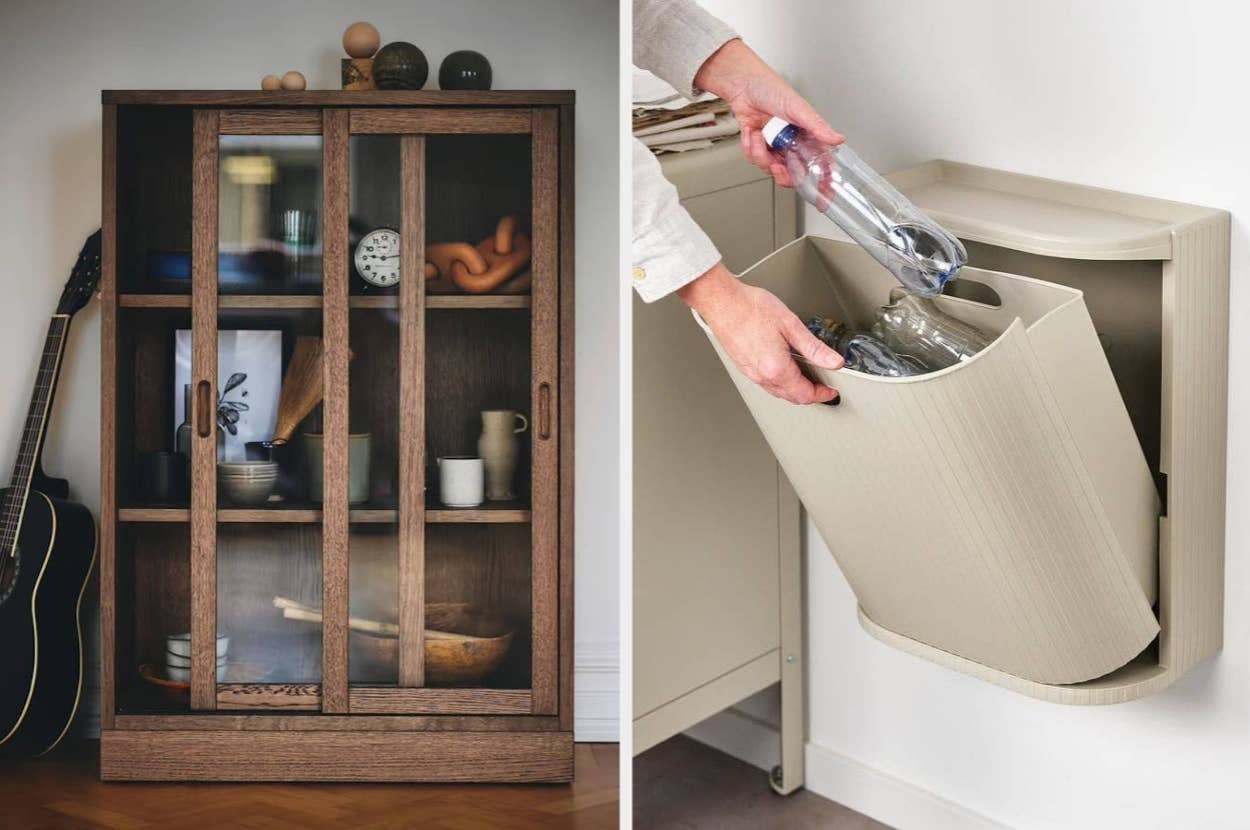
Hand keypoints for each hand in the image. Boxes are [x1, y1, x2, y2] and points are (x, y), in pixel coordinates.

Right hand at [679, 262, 841, 404]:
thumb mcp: (791, 325)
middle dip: (810, 395)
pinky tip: (785, 369)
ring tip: (806, 377)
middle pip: (791, 397)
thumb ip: (815, 348)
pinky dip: (780, 383)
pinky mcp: (743, 367)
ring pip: (778, 392)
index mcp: (777, 368)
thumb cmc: (751, 308)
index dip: (822, 394)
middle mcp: (762, 375)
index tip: (831, 391)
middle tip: (822, 386)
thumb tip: (834, 362)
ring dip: (794, 390)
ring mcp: (751, 373)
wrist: (722, 302)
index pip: (805, 394)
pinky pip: (766, 384)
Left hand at [694, 39, 843, 186]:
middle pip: (793, 172)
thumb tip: (837, 139)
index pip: (819, 162)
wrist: (743, 85)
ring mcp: (774, 144)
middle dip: (783, 174)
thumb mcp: (799, 109)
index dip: (823, 179)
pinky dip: (749, 147)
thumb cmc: (771, 88)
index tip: (824, 192)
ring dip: (761, 154)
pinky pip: (754, 158)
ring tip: (758, 136)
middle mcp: (791, 142)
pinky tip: (751, 132)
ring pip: (770, 167)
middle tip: (778, 169)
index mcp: (805, 134)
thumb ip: (817, 126)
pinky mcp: (756, 144)